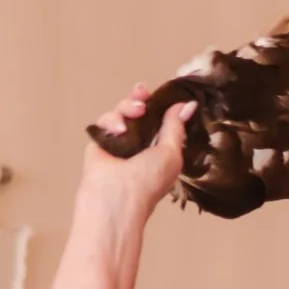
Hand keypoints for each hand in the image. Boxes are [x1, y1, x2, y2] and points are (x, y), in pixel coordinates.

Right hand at [81, 83, 193, 220]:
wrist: (117, 196)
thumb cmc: (149, 180)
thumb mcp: (172, 153)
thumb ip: (176, 127)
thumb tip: (187, 106)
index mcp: (160, 148)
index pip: (161, 120)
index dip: (161, 105)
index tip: (165, 93)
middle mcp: (140, 144)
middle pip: (140, 111)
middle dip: (141, 98)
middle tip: (142, 92)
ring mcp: (120, 141)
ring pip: (122, 112)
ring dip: (128, 107)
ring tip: (136, 111)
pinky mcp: (101, 141)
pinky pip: (105, 121)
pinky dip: (111, 121)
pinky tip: (118, 130)